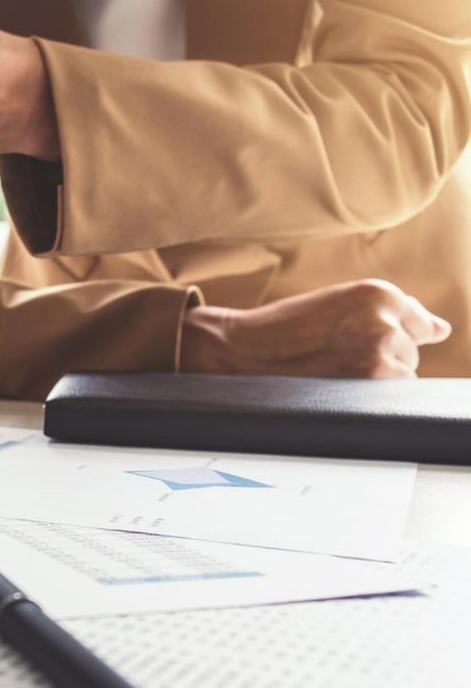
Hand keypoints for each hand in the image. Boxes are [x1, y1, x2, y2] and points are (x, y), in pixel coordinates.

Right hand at [180, 280, 451, 377]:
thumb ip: (395, 314)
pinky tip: (337, 382)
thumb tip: (442, 330)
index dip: (389, 338)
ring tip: (332, 367)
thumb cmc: (288, 328)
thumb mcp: (342, 305)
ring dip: (376, 377)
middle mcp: (386, 315)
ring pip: (404, 374)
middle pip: (412, 351)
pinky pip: (394, 394)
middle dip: (383, 357)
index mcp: (379, 292)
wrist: (244, 348)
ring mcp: (382, 347)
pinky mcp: (373, 376)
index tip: (357, 343)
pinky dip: (370, 395)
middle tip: (334, 353)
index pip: (420, 324)